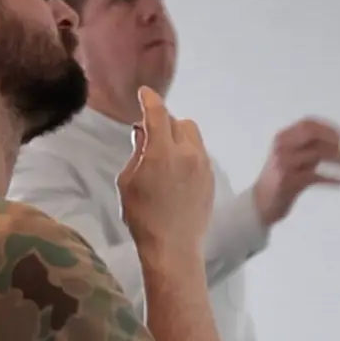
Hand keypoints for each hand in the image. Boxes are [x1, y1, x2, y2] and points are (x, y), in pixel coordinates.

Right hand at [117, 87, 215, 258]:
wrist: (173, 247)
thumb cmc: (142, 217)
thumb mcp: (128, 182)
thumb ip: (137, 152)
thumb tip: (143, 133)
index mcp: (162, 151)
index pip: (157, 113)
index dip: (149, 100)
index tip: (144, 93)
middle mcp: (187, 152)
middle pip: (177, 121)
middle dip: (163, 122)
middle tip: (149, 134)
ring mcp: (203, 165)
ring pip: (192, 135)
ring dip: (177, 135)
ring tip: (165, 152)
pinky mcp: (211, 178)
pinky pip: (199, 153)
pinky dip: (187, 152)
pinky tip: (176, 170)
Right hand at [253, 117, 339, 225]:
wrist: (261, 202)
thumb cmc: (280, 178)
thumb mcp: (291, 156)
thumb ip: (308, 147)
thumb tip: (337, 143)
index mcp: (281, 138)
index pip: (307, 124)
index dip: (327, 127)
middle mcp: (281, 148)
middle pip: (312, 134)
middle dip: (332, 140)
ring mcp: (284, 164)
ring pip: (316, 154)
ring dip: (337, 159)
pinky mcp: (289, 182)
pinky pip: (316, 176)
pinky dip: (332, 179)